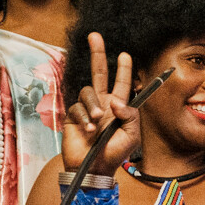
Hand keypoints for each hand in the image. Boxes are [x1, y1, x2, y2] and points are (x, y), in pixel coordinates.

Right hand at [60, 32, 140, 177]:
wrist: (93, 169)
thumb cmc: (114, 154)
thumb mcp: (132, 135)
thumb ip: (130, 114)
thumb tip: (114, 100)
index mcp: (118, 106)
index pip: (121, 82)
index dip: (123, 68)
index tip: (125, 54)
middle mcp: (101, 103)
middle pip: (98, 73)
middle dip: (97, 54)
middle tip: (95, 35)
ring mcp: (86, 109)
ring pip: (87, 91)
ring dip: (93, 106)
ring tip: (97, 124)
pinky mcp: (72, 117)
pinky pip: (76, 107)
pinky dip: (84, 118)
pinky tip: (88, 130)